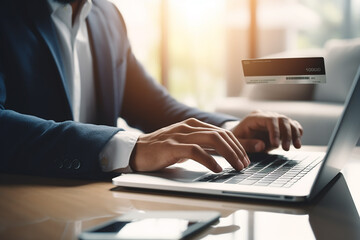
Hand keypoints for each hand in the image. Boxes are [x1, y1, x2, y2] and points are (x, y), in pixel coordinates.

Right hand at [130, 118, 249, 172]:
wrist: (136, 151)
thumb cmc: (161, 150)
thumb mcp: (184, 144)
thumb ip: (200, 145)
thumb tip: (221, 154)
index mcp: (194, 125)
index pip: (222, 132)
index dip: (237, 144)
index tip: (246, 157)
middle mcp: (189, 127)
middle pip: (221, 135)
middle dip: (237, 150)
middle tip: (245, 164)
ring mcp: (180, 135)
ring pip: (212, 140)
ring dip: (228, 154)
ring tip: (237, 166)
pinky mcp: (171, 146)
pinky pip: (195, 151)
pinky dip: (209, 160)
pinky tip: (217, 169)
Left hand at [231, 111, 302, 152]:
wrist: (239, 136)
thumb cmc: (237, 139)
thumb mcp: (238, 143)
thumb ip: (248, 144)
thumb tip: (262, 145)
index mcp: (254, 118)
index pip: (269, 120)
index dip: (275, 131)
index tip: (276, 145)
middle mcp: (265, 116)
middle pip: (282, 120)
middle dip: (287, 134)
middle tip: (286, 149)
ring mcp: (273, 120)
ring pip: (289, 122)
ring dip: (294, 134)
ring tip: (297, 147)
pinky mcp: (279, 126)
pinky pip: (291, 125)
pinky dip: (297, 132)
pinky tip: (298, 140)